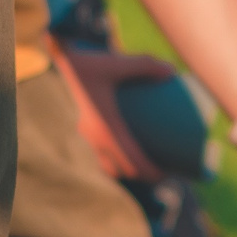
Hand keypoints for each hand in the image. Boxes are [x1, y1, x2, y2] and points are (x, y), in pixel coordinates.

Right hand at [54, 44, 176, 182]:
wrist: (64, 60)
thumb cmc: (93, 61)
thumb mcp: (120, 62)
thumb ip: (147, 66)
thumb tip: (172, 72)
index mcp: (106, 128)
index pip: (131, 162)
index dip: (150, 173)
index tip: (168, 174)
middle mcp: (95, 137)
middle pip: (122, 170)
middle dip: (143, 176)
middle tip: (166, 173)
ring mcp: (88, 135)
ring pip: (110, 165)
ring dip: (128, 170)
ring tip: (149, 166)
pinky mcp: (86, 129)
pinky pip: (103, 152)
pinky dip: (119, 157)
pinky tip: (133, 145)